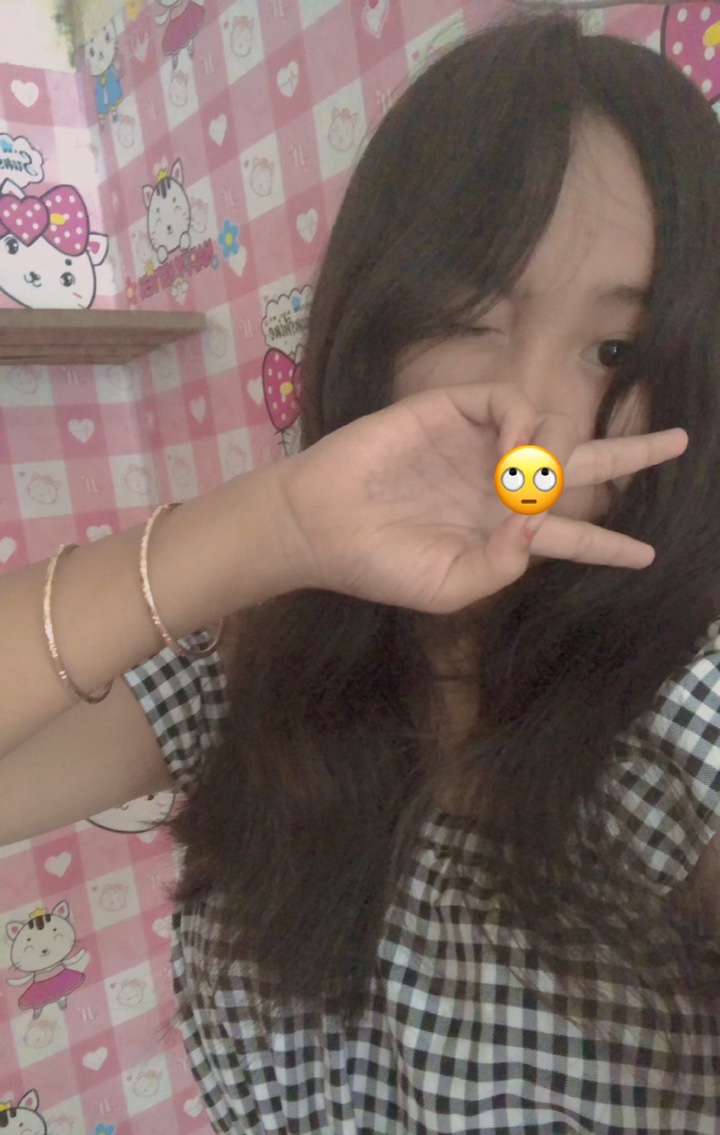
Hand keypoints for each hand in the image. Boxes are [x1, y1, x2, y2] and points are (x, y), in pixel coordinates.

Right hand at [274, 382, 687, 613]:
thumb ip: (502, 568)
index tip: (645, 555)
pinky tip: (512, 448)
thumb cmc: (380, 565)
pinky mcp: (453, 412)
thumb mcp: (447, 588)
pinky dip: (523, 422)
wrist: (322, 525)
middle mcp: (499, 487)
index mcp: (501, 534)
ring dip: (557, 449)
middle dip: (629, 456)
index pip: (567, 539)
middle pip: (580, 470)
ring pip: (552, 431)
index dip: (606, 546)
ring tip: (527, 474)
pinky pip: (511, 403)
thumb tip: (539, 526)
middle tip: (677, 443)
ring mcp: (479, 447)